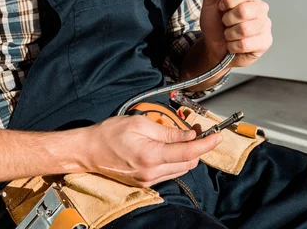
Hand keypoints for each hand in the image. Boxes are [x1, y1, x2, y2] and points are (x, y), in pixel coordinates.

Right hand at [82, 115, 221, 187]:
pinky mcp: (145, 182)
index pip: (188, 152)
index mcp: (151, 156)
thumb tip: (189, 135)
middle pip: (188, 163)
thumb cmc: (109, 134)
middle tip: (198, 130)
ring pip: (181, 169)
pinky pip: (169, 172)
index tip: (218, 136)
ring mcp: (149, 180)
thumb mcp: (139, 124)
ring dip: (188, 154)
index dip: (206, 144)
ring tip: (185, 137)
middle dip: (198, 147)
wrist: (88, 151)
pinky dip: (176, 160)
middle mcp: (152, 172)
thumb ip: (167, 131)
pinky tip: (172, 148)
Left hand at [200, 0, 272, 67]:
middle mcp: (261, 8)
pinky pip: (246, 44)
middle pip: (244, 11)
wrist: (214, 48)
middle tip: (226, 22)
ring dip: (229, 34)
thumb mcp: (211, 1)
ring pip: (244, 29)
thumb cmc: (215, 24)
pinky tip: (234, 44)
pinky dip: (233, 46)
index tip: (222, 6)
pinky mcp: (265, 42)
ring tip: (229, 34)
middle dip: (227, 19)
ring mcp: (265, 25)